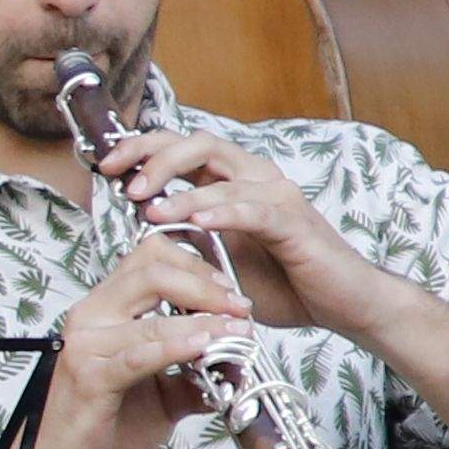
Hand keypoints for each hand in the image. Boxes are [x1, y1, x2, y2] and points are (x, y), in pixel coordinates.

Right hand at [17, 235, 242, 448]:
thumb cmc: (98, 426)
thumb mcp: (161, 395)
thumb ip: (196, 375)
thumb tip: (238, 363)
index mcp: (104, 309)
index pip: (149, 256)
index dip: (196, 265)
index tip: (228, 292)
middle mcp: (91, 316)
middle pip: (153, 269)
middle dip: (207, 284)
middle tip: (240, 308)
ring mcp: (86, 343)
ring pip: (152, 310)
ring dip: (204, 318)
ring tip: (236, 331)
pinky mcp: (90, 376)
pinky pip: (140, 353)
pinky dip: (178, 345)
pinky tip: (206, 347)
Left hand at [94, 118, 404, 342]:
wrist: (342, 305)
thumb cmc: (286, 283)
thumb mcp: (221, 262)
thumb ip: (190, 241)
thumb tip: (148, 229)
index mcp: (234, 182)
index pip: (182, 148)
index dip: (142, 149)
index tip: (106, 166)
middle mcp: (255, 178)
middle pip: (198, 142)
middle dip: (153, 155)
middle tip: (120, 179)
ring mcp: (277, 196)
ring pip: (221, 172)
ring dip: (179, 188)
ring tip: (147, 206)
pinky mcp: (294, 222)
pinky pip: (253, 209)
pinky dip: (222, 210)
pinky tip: (196, 220)